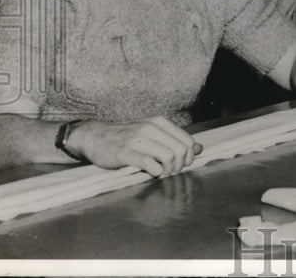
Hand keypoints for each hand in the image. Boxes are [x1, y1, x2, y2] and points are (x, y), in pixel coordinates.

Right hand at [69, 116, 201, 177]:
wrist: (95, 136)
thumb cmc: (126, 137)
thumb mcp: (152, 133)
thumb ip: (175, 140)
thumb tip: (199, 148)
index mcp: (159, 122)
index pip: (187, 140)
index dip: (189, 157)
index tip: (181, 165)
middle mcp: (150, 128)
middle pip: (180, 150)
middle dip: (180, 166)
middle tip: (171, 172)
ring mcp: (137, 139)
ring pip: (168, 156)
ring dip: (169, 170)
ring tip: (162, 173)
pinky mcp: (125, 152)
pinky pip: (149, 163)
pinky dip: (155, 172)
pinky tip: (151, 173)